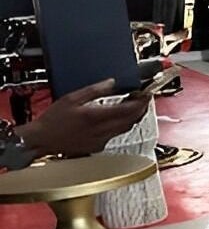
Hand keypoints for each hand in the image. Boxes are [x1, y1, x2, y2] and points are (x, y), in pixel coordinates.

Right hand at [16, 80, 149, 157]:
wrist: (41, 140)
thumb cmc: (52, 120)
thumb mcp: (72, 98)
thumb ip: (95, 90)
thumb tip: (112, 82)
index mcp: (96, 116)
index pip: (129, 110)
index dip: (141, 101)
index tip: (146, 93)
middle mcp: (102, 130)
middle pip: (132, 120)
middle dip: (141, 109)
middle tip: (143, 99)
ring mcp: (101, 140)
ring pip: (126, 128)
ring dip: (133, 117)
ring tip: (134, 107)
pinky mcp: (98, 146)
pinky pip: (116, 135)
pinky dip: (121, 126)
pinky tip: (116, 119)